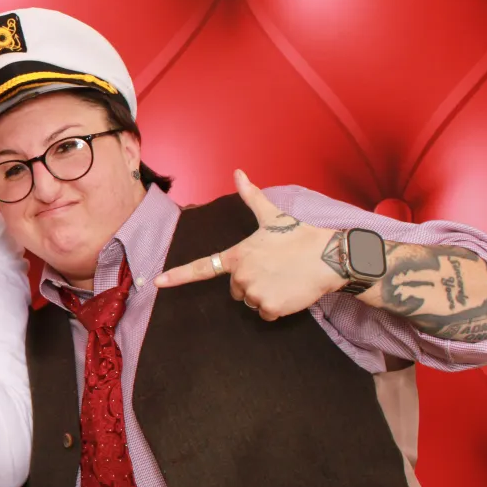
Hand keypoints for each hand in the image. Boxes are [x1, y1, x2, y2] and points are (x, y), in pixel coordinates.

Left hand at [153, 169, 343, 319]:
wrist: (329, 257)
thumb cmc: (300, 235)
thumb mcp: (272, 215)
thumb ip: (252, 197)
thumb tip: (239, 172)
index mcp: (238, 255)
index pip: (202, 267)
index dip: (178, 276)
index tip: (157, 282)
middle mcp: (241, 275)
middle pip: (235, 289)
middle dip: (251, 282)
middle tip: (273, 269)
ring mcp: (254, 292)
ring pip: (251, 302)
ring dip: (265, 294)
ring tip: (284, 278)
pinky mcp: (269, 307)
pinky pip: (265, 314)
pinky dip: (277, 308)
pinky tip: (290, 291)